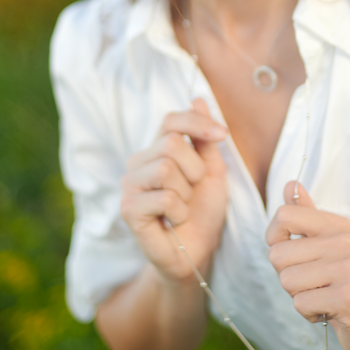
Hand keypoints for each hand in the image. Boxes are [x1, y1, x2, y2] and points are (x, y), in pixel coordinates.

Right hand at [120, 99, 227, 283]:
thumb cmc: (202, 211)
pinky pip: (164, 197)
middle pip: (170, 144)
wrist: (197, 252)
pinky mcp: (128, 209)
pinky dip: (179, 211)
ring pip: (166, 169)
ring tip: (182, 207)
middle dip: (195, 169)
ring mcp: (129, 185)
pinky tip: (173, 221)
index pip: (170, 120)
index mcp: (156, 149)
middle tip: (193, 190)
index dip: (197, 123)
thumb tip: (198, 97)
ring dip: (187, 192)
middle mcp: (138, 163)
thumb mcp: (211, 169)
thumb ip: (204, 137)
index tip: (222, 135)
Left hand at [266, 181, 349, 349]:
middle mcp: (344, 242)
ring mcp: (349, 269)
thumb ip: (307, 216)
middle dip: (287, 275)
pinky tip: (329, 311)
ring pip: (287, 281)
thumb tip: (290, 184)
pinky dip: (309, 313)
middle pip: (277, 255)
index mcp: (337, 225)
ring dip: (299, 296)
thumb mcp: (330, 245)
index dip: (274, 238)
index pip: (284, 215)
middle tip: (313, 283)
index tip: (289, 254)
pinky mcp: (349, 297)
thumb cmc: (349, 282)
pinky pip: (301, 304)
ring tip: (323, 296)